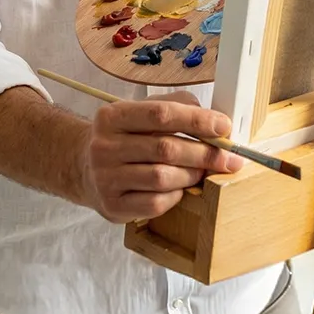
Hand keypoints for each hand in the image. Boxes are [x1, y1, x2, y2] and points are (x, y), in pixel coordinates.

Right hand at [78, 97, 242, 222]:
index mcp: (112, 116)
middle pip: (165, 148)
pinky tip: (179, 187)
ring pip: (163, 178)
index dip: (196, 120)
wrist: (85, 168)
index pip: (161, 114)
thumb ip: (175, 107)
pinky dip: (176, 195)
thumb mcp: (140, 112)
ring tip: (202, 171)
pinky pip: (155, 203)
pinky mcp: (113, 205)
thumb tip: (214, 120)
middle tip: (227, 158)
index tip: (223, 126)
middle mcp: (104, 146)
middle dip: (204, 153)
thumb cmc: (124, 138)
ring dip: (192, 175)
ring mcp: (105, 178)